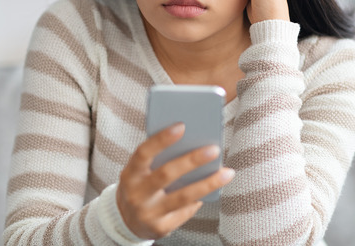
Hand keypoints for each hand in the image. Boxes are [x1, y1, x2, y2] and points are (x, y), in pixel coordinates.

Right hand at [116, 123, 234, 239]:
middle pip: (166, 174)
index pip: (143, 153)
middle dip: (192, 161)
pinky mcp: (161, 228)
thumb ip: (158, 159)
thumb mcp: (141, 172)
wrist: (127, 221)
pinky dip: (200, 199)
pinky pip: (186, 211)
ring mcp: (148, 213)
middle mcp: (136, 194)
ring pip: (182, 196)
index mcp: (130, 173)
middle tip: (214, 149)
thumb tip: (193, 143)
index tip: (182, 126)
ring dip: (208, 183)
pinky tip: (213, 189)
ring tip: (227, 173)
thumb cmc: (141, 186)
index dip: (161, 139)